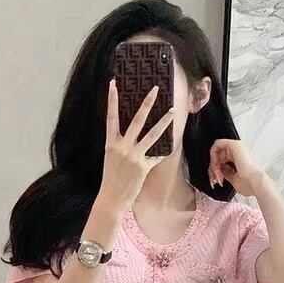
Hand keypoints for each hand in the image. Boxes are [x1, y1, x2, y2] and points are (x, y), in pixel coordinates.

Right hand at [96, 78, 174, 214]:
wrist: (111, 199)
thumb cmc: (110, 179)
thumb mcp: (111, 159)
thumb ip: (120, 146)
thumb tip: (132, 136)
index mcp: (111, 144)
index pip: (111, 117)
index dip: (112, 100)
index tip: (113, 83)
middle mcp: (122, 147)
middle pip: (137, 120)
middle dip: (147, 103)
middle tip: (155, 89)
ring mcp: (134, 157)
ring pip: (152, 135)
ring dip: (164, 121)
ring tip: (172, 111)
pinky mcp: (144, 167)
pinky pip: (156, 156)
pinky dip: (162, 153)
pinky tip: (170, 147)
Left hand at [208, 138, 264, 195]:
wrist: (255, 183)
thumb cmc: (249, 184)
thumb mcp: (232, 178)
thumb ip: (225, 172)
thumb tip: (217, 170)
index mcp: (241, 158)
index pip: (222, 160)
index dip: (215, 170)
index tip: (216, 181)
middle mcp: (239, 151)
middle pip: (218, 155)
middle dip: (212, 169)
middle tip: (214, 179)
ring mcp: (237, 146)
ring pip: (216, 150)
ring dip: (213, 165)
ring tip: (217, 175)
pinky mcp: (234, 144)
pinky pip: (217, 145)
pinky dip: (213, 157)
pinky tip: (217, 167)